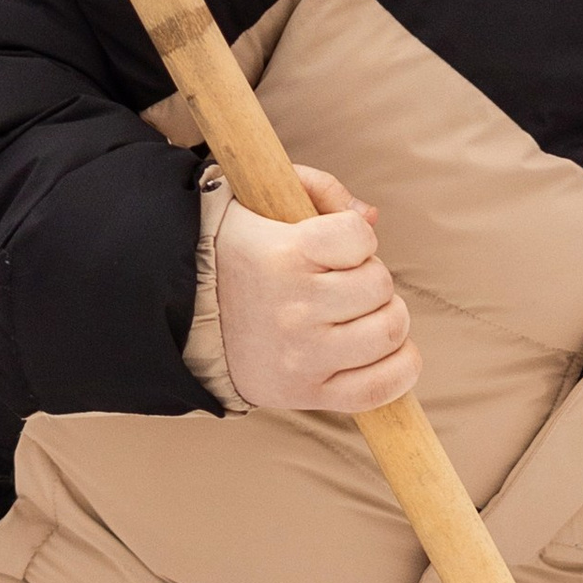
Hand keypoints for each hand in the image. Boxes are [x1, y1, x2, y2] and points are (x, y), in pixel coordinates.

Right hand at [215, 166, 418, 416]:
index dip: (356, 238)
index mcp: (282, 255)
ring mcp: (302, 356)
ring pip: (389, 332)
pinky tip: (384, 353)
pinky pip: (378, 389)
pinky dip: (398, 369)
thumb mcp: (258, 203)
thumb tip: (372, 218)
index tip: (336, 248)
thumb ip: (316, 189)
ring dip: (386, 320)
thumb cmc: (236, 256)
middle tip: (344, 285)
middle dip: (370, 280)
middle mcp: (293, 308)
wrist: (183, 321)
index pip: (359, 236)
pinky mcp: (306, 393)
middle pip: (379, 286)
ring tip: (359, 316)